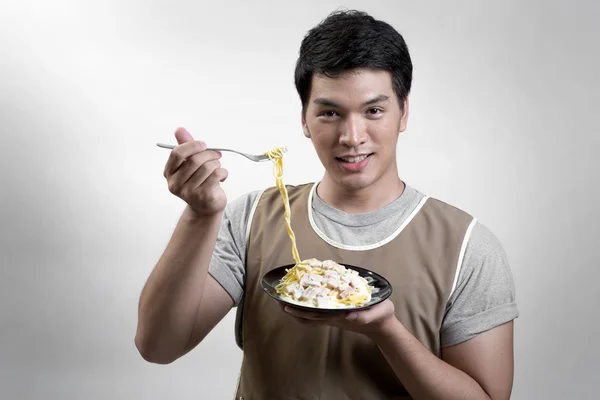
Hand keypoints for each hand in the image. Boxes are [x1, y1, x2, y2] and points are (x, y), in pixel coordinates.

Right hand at [163, 127, 228, 217]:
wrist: (205, 207)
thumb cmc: (198, 182)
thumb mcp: (190, 164)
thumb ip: (185, 146)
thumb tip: (179, 129)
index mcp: (169, 173)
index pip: (177, 153)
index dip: (192, 145)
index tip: (203, 145)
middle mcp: (175, 184)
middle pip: (194, 160)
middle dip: (209, 154)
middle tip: (217, 155)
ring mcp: (188, 192)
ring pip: (207, 167)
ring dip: (217, 164)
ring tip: (217, 168)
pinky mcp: (203, 196)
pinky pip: (216, 175)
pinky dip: (223, 172)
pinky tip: (222, 176)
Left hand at [280, 299, 396, 336]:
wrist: (382, 325)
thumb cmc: (378, 316)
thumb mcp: (374, 314)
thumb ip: (362, 315)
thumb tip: (347, 315)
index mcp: (339, 316)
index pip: (315, 315)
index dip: (299, 310)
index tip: (286, 305)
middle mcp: (332, 317)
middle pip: (307, 316)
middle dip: (293, 309)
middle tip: (279, 301)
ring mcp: (333, 316)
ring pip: (310, 315)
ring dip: (297, 309)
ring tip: (284, 300)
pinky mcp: (335, 314)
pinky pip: (317, 312)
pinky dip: (307, 307)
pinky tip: (302, 299)